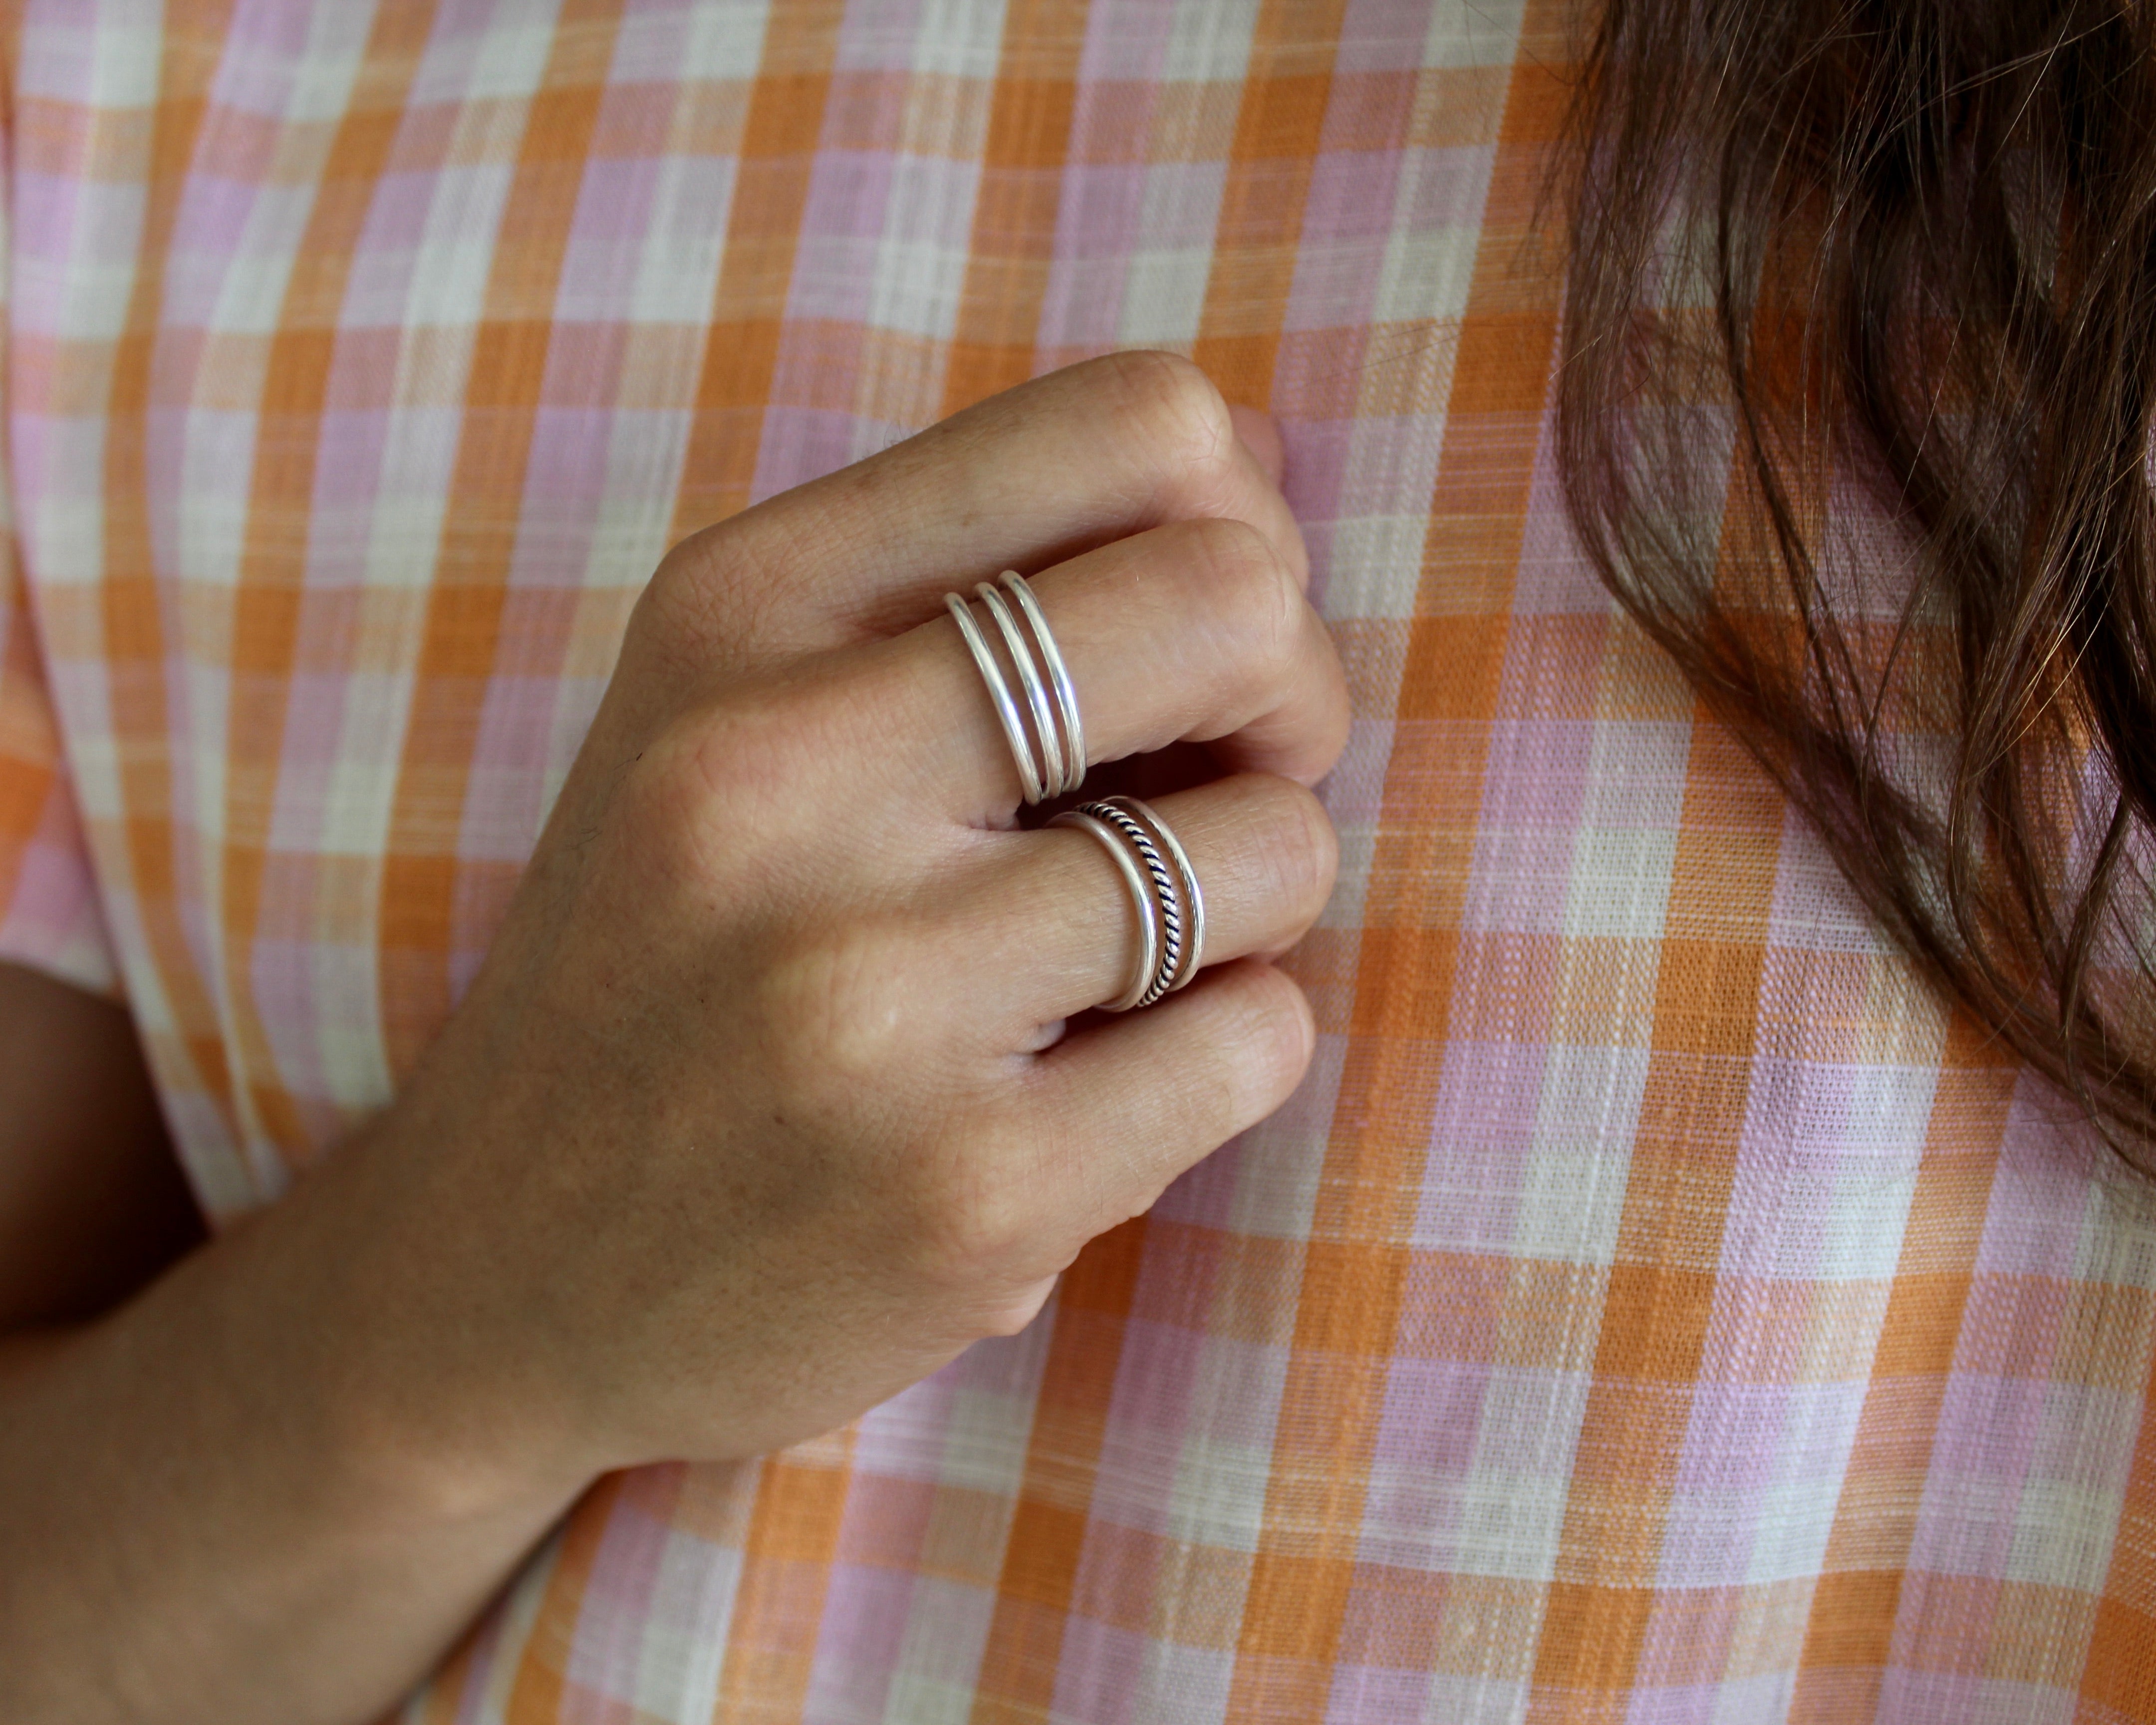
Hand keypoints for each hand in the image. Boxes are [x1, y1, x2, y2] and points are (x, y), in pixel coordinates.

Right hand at [345, 353, 1349, 1492]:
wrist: (495, 1290)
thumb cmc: (670, 972)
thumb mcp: (734, 712)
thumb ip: (962, 579)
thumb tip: (1259, 457)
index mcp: (738, 609)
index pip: (1140, 424)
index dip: (1235, 528)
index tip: (1180, 650)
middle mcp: (779, 772)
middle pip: (1236, 601)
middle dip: (1286, 701)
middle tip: (1206, 798)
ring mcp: (866, 994)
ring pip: (1275, 846)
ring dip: (1244, 909)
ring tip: (1112, 971)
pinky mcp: (964, 1193)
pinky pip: (1261, 1041)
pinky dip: (1221, 1058)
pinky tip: (1091, 1094)